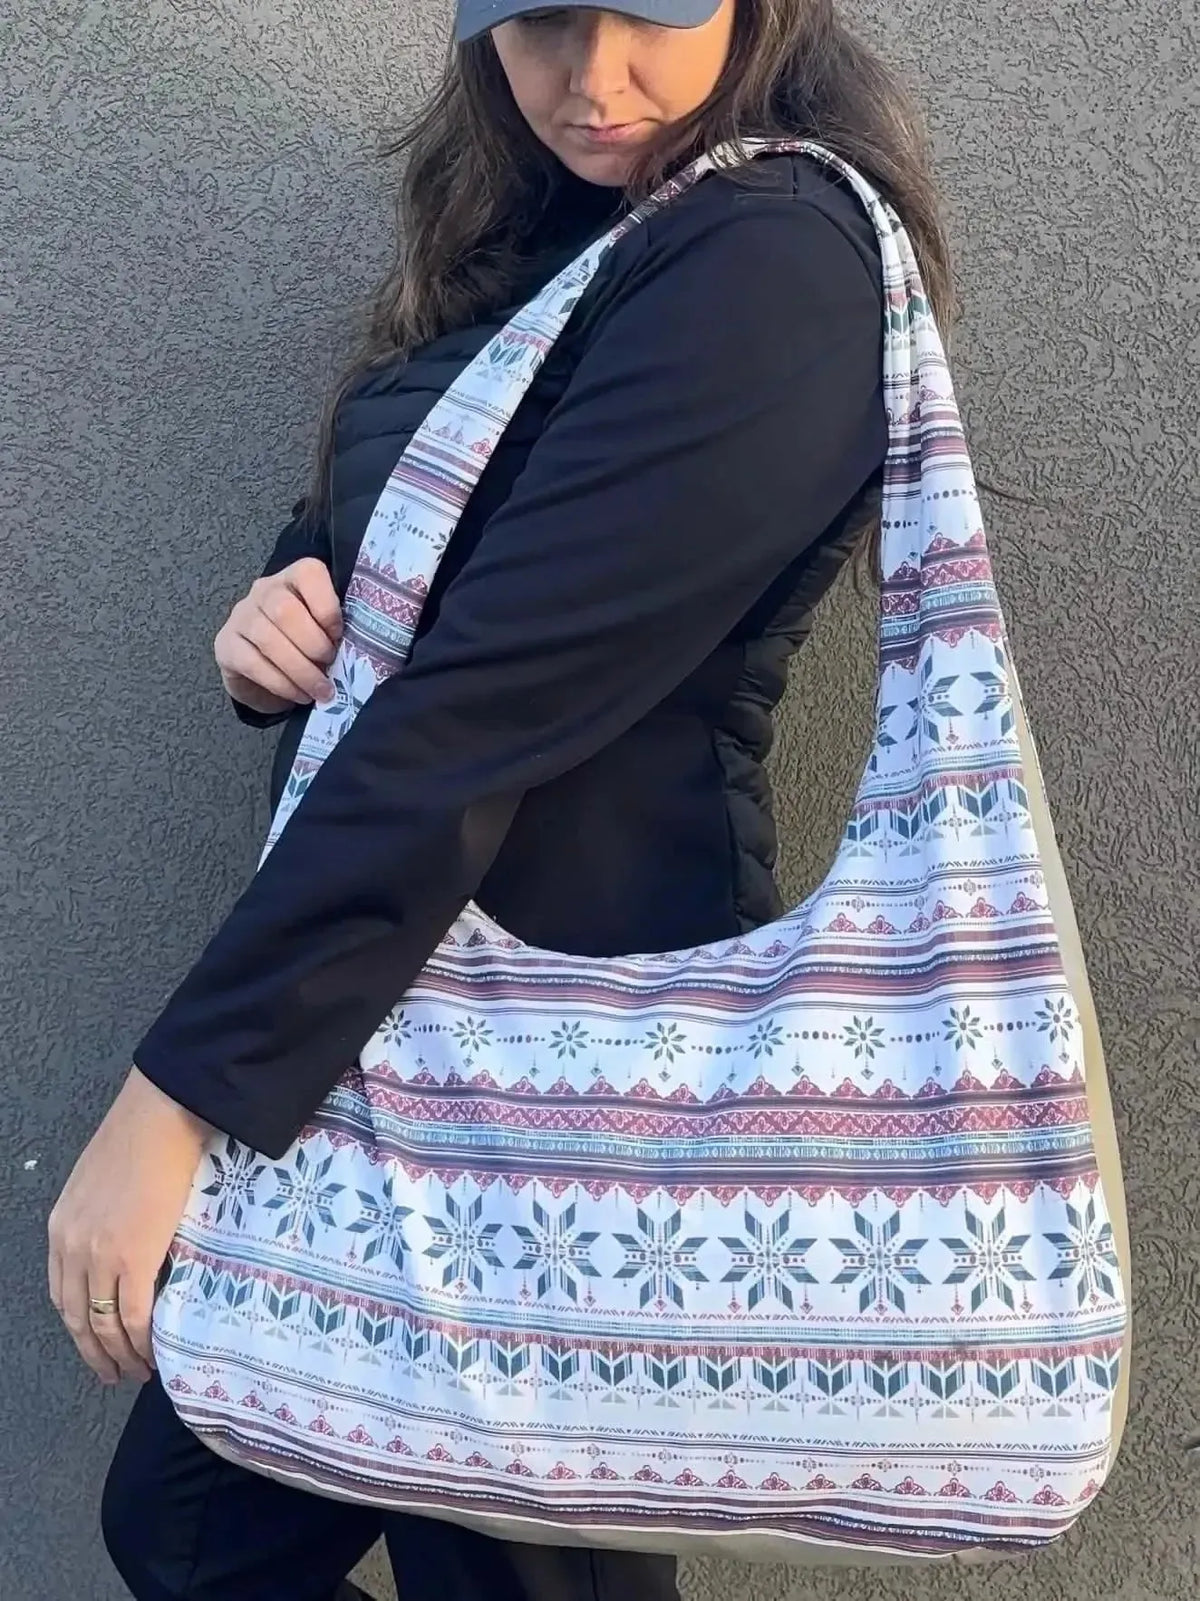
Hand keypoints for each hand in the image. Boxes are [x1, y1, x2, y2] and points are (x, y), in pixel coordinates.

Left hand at [48, 1069, 208, 1384]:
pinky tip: (152, 1353)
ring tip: (137, 1371)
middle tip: (114, 1373)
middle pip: (78, 1319)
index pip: (62, 1295)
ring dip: (120, 1355)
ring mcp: (101, 1255)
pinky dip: (141, 1342)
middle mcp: (72, 1247)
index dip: (80, 1327)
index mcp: (62, 1228)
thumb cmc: (141, 1136)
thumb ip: (98, 1218)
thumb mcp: (99, 1182)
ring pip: (103, 1325)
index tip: (96, 1344)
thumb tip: (121, 1241)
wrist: (162, 1117)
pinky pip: (133, 1315)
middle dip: (96, 1353)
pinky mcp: (134, 1257)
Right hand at [215, 556, 342, 716]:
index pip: (309, 574)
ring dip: (300, 670)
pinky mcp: (226, 645)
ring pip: (269, 639)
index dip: (328, 607)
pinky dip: (281, 683)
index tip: (339, 636)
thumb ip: (338, 629)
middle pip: (285, 610)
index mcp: (295, 578)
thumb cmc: (306, 645)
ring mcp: (241, 616)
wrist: (264, 669)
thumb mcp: (327, 630)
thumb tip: (362, 649)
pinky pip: (253, 663)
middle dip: (313, 644)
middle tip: (330, 665)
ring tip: (321, 690)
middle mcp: (264, 590)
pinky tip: (299, 694)